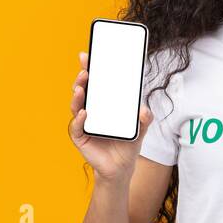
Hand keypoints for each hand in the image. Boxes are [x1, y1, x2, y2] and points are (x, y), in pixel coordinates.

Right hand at [68, 51, 151, 181]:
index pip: (95, 83)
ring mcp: (83, 123)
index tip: (88, 55)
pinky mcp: (80, 137)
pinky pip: (76, 127)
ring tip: (81, 88)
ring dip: (78, 96)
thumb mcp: (141, 128)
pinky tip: (85, 114)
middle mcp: (91, 110)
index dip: (90, 69)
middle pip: (83, 90)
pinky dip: (80, 120)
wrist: (122, 167)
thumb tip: (144, 110)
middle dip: (83, 78)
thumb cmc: (128, 143)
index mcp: (103, 103)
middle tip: (86, 70)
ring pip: (76, 106)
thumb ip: (145, 118)